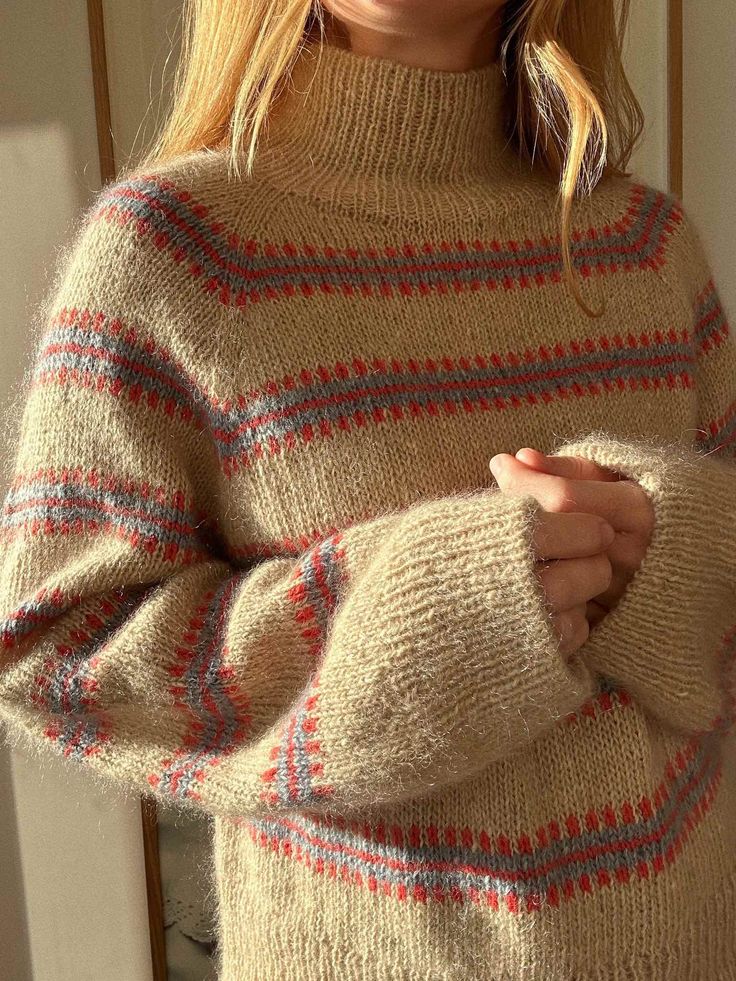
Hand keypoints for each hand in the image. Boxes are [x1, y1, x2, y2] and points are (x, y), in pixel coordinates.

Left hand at [489, 447, 654, 627]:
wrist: (686, 559)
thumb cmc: (640, 504)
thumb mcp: (614, 475)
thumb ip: (569, 468)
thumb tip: (521, 458)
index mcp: (637, 511)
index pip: (565, 497)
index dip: (525, 481)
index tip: (499, 463)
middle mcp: (631, 556)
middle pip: (555, 539)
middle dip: (515, 521)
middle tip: (487, 506)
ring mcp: (620, 594)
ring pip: (552, 574)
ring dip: (518, 556)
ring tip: (498, 536)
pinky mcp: (607, 624)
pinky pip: (559, 608)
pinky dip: (532, 588)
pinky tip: (515, 570)